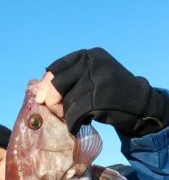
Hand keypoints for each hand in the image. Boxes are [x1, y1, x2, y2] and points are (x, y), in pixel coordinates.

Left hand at [36, 48, 168, 135]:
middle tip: (57, 111)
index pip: (57, 67)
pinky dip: (73, 123)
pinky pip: (75, 113)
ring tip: (77, 117)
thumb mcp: (94, 75)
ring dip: (66, 114)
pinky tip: (79, 124)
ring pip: (66, 101)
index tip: (40, 98)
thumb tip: (41, 89)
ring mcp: (96, 79)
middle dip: (52, 101)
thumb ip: (73, 77)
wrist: (139, 103)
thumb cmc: (111, 92)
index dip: (46, 84)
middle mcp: (92, 63)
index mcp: (88, 55)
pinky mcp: (99, 97)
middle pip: (57, 84)